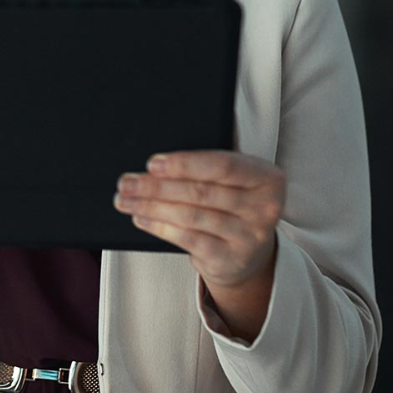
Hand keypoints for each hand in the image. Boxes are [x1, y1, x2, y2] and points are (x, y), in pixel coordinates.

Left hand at [112, 142, 284, 291]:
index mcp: (267, 178)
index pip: (223, 166)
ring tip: (125, 199)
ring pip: (190, 216)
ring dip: (151, 206)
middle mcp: (264, 209)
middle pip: (201, 193)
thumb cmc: (235, 202)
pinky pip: (188, 240)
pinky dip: (160, 227)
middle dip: (157, 187)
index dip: (185, 164)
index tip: (152, 163)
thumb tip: (173, 132)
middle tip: (126, 182)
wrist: (249, 254)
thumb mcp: (237, 177)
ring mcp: (249, 238)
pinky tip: (141, 218)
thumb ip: (215, 158)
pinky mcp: (230, 260)